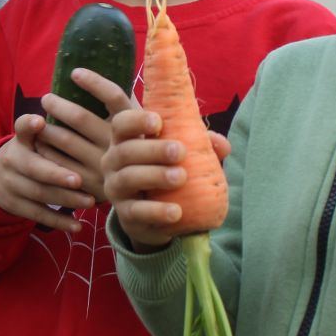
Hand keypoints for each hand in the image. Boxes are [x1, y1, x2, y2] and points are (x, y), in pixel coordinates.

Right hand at [0, 115, 92, 232]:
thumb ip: (59, 129)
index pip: (21, 127)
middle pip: (33, 167)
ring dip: (65, 198)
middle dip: (56, 174)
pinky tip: (78, 226)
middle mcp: (12, 159)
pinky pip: (38, 214)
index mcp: (21, 139)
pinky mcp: (15, 205)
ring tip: (89, 202)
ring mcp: (11, 184)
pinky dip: (59, 221)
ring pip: (39, 193)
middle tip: (78, 179)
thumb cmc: (35, 153)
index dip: (28, 125)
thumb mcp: (38, 138)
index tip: (40, 121)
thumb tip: (94, 118)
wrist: (0, 179)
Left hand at [36, 68, 132, 201]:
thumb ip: (127, 105)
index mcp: (133, 127)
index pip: (113, 97)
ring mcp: (103, 166)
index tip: (75, 72)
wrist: (149, 200)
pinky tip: (40, 143)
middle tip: (46, 98)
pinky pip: (60, 163)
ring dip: (48, 127)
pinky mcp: (89, 184)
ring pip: (66, 140)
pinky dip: (47, 150)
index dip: (94, 83)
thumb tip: (112, 69)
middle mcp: (118, 145)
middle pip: (81, 118)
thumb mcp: (143, 129)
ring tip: (38, 119)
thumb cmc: (141, 153)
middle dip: (59, 105)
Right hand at [104, 109, 230, 247]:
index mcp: (124, 140)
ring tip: (180, 177)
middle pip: (126, 151)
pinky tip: (176, 211)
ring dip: (155, 176)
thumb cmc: (164, 171)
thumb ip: (199, 145)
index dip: (137, 120)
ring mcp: (116, 189)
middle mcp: (113, 162)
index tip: (159, 121)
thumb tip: (223, 145)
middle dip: (153, 150)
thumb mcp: (180, 155)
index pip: (121, 124)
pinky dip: (156, 211)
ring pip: (128, 179)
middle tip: (180, 151)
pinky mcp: (125, 215)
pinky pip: (136, 212)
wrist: (153, 215)